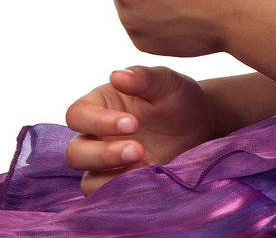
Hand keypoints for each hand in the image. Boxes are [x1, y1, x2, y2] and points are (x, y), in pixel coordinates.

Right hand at [64, 64, 225, 194]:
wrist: (201, 126)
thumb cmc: (177, 98)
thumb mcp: (166, 82)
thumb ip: (142, 77)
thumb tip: (116, 76)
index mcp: (98, 105)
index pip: (77, 116)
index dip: (98, 122)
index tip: (133, 123)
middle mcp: (95, 137)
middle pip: (74, 153)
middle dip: (104, 155)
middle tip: (139, 149)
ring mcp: (108, 166)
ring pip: (88, 182)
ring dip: (112, 179)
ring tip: (146, 168)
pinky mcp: (124, 187)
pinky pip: (110, 199)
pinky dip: (126, 194)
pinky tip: (151, 180)